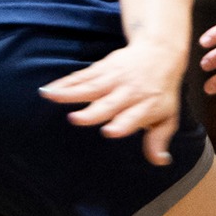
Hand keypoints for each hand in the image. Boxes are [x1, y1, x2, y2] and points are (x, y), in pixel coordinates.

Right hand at [42, 39, 187, 165]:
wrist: (160, 53)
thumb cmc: (161, 92)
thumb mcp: (167, 116)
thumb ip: (158, 140)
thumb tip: (161, 162)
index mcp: (146, 106)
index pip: (134, 117)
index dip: (123, 125)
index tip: (110, 131)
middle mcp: (129, 92)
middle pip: (110, 103)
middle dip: (93, 112)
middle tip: (76, 119)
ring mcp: (115, 79)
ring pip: (91, 86)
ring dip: (70, 92)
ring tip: (51, 96)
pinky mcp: (103, 68)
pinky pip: (82, 76)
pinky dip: (65, 82)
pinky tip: (49, 89)